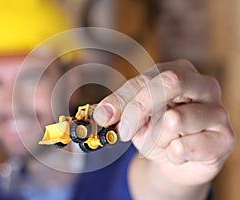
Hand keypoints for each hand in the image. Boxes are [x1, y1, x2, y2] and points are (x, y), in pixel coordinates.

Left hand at [94, 59, 234, 185]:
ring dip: (157, 139)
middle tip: (126, 132)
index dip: (124, 98)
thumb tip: (101, 114)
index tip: (105, 117)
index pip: (147, 78)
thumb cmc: (157, 131)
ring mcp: (217, 111)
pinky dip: (172, 155)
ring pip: (175, 119)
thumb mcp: (136, 118)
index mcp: (179, 72)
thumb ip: (122, 111)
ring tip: (163, 143)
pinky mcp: (224, 138)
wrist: (179, 158)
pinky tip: (177, 153)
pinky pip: (185, 146)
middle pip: (169, 82)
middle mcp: (203, 85)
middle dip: (140, 108)